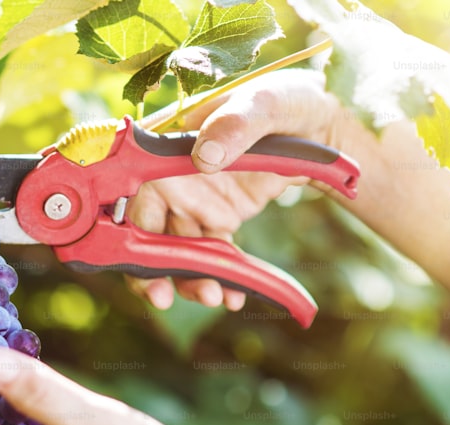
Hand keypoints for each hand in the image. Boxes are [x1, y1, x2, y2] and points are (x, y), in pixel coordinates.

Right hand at [126, 68, 344, 309]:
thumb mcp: (264, 103)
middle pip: (146, 231)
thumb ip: (235, 123)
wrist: (323, 125)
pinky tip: (236, 295)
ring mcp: (193, 202)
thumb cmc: (286, 100)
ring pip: (178, 251)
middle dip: (153, 269)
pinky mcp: (218, 219)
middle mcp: (170, 179)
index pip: (130, 194)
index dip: (127, 231)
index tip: (139, 263)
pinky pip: (213, 255)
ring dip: (190, 279)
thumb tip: (202, 157)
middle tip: (164, 298)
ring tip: (215, 297)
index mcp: (164, 146)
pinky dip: (222, 278)